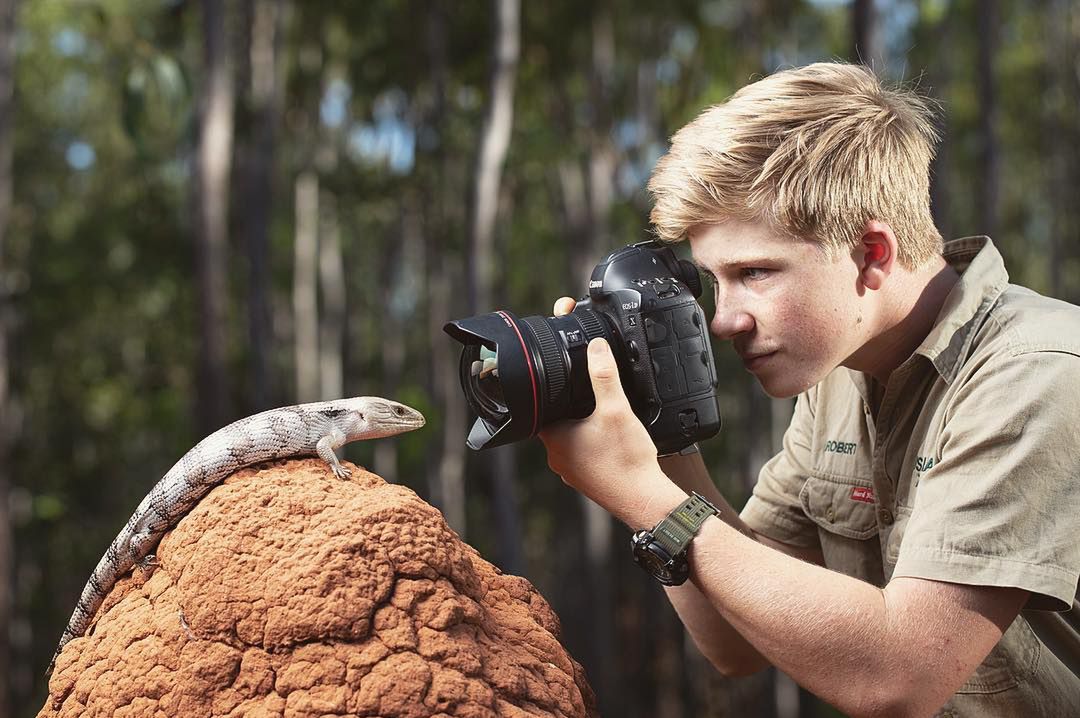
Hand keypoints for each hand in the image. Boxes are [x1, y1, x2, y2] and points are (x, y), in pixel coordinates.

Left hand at [539, 298, 676, 525]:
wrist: (645, 500)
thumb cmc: (627, 462)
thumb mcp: (616, 408)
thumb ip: (604, 375)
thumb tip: (596, 348)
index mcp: (553, 438)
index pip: (539, 406)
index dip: (550, 389)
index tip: (563, 380)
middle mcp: (556, 457)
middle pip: (555, 420)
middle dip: (571, 407)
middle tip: (591, 395)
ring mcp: (571, 471)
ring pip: (570, 438)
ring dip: (583, 426)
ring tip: (603, 416)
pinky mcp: (587, 479)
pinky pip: (585, 453)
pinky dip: (595, 443)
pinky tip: (612, 438)